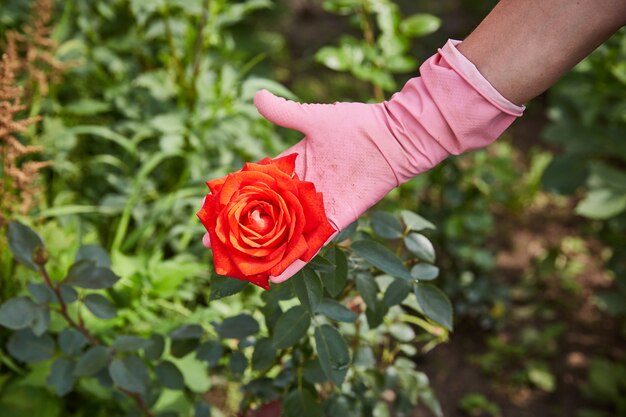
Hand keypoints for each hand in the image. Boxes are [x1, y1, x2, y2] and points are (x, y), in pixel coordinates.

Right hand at [204, 40, 522, 284]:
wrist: (394, 138)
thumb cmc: (356, 125)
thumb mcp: (314, 119)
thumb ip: (284, 114)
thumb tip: (257, 96)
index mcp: (293, 166)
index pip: (256, 186)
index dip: (234, 198)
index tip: (210, 211)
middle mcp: (302, 190)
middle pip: (265, 214)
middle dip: (239, 230)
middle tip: (211, 245)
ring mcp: (318, 207)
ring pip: (284, 233)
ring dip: (262, 251)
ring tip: (236, 267)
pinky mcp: (336, 219)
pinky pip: (312, 244)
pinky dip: (296, 261)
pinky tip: (276, 277)